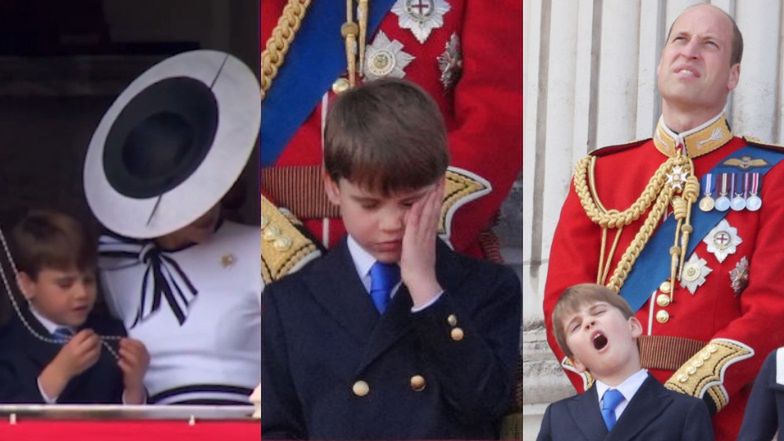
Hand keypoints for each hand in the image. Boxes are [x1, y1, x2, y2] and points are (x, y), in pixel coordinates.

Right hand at [39, 329, 101, 399]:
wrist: (60, 371)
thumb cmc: (62, 357)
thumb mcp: (67, 345)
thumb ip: (78, 339)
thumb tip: (89, 334)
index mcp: (72, 345)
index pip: (84, 334)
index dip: (89, 331)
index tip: (90, 332)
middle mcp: (79, 351)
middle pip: (92, 340)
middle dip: (95, 337)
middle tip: (95, 337)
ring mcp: (85, 358)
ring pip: (97, 348)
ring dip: (98, 344)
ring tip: (97, 343)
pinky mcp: (89, 364)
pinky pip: (97, 356)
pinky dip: (98, 352)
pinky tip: (96, 350)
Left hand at [118, 338, 148, 403]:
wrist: (135, 385)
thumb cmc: (133, 369)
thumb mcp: (136, 358)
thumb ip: (132, 350)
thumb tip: (122, 341)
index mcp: (146, 355)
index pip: (141, 345)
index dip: (132, 341)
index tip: (123, 339)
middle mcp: (145, 361)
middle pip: (138, 350)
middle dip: (129, 345)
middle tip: (120, 343)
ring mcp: (140, 368)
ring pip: (135, 358)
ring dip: (127, 353)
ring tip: (119, 351)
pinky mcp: (134, 375)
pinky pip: (129, 368)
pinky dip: (124, 364)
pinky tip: (119, 362)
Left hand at [400, 178, 444, 306]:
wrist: (422, 282)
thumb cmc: (419, 269)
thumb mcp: (419, 249)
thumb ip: (419, 238)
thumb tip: (418, 230)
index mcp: (429, 233)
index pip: (434, 210)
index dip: (437, 196)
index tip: (439, 182)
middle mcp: (428, 232)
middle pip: (434, 207)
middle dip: (437, 191)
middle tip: (441, 175)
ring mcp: (422, 236)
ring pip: (427, 212)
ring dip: (430, 196)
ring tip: (434, 181)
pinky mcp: (413, 241)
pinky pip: (415, 223)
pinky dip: (417, 211)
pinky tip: (418, 201)